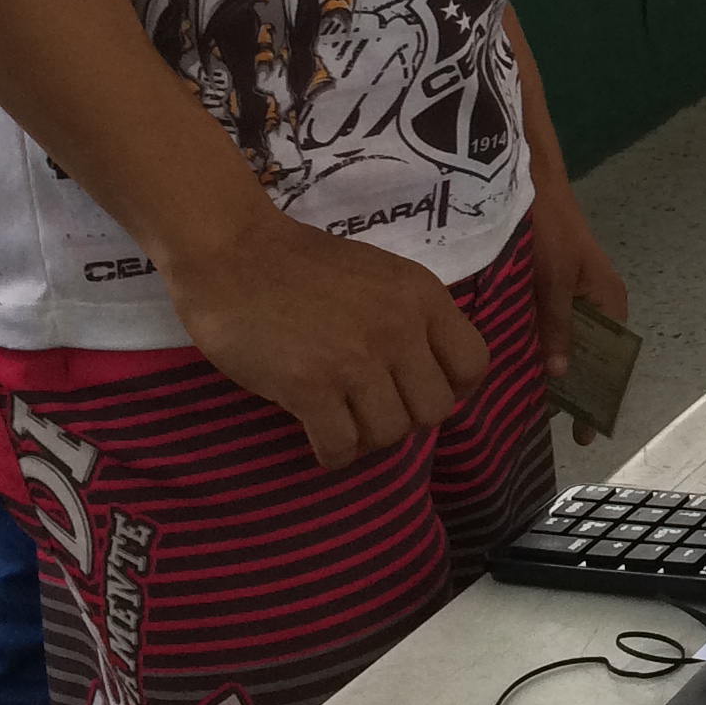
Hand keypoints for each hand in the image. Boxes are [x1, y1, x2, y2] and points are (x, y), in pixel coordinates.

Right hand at [161, 205, 489, 469]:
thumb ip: (410, 316)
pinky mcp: (310, 386)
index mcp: (423, 296)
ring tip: (342, 421)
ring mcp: (356, 359)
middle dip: (405, 417)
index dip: (452, 389)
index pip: (473, 365)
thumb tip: (424, 373)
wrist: (232, 251)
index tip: (418, 390)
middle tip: (372, 408)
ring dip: (367, 438)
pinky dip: (332, 453)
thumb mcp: (380, 275)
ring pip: (390, 434)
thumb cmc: (301, 263)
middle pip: (434, 410)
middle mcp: (400, 329)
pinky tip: (319, 438)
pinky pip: (340, 447)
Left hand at [522, 170, 630, 444]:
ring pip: (566, 345)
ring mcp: (573, 298)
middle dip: (571, 388)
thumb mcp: (553, 280)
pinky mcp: (550, 290)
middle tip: (544, 422)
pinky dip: (537, 347)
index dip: (597, 398)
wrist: (531, 181)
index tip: (581, 434)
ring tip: (527, 402)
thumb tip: (559, 376)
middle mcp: (596, 304)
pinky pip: (549, 329)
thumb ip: (556, 326)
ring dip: (550, 368)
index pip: (610, 363)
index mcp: (609, 303)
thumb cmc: (550, 228)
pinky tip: (515, 365)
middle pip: (588, 358)